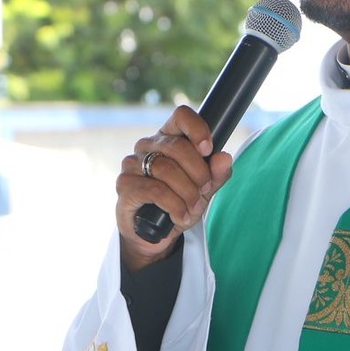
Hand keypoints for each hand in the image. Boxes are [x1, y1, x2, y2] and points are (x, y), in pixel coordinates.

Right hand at [116, 106, 232, 270]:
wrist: (152, 234)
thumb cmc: (177, 204)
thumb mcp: (203, 191)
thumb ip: (216, 175)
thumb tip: (224, 158)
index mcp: (168, 138)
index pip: (181, 116)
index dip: (197, 129)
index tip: (208, 149)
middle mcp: (147, 146)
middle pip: (178, 147)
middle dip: (199, 172)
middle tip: (205, 190)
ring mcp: (132, 163)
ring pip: (167, 169)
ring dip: (188, 192)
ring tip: (193, 208)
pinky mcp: (124, 184)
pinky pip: (155, 190)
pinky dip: (174, 205)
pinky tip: (180, 216)